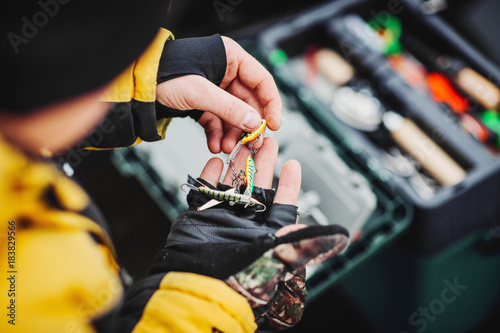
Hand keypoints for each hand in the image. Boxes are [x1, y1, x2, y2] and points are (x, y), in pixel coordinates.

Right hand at [150, 138, 348, 328]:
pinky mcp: (199, 217)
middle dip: (262, 163)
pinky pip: (205, 192)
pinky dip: (209, 176)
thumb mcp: (283, 252)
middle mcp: (246, 225)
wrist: (202, 284)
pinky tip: (216, 160)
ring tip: (243, 144)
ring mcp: (222, 219)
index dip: (289, 184)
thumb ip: (310, 240)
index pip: (282, 204)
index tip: (293, 163)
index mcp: (267, 232)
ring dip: (238, 164)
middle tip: (266, 141)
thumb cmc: (243, 273)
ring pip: (232, 185)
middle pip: (256, 187)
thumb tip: (343, 236)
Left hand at [156, 37, 281, 153]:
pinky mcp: (203, 103)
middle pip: (248, 102)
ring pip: (233, 115)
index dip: (271, 104)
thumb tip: (255, 123)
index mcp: (231, 58)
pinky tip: (215, 145)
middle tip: (251, 144)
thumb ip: (229, 108)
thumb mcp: (199, 92)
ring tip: (228, 148)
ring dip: (232, 134)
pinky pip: (217, 120)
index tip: (273, 125)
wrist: (136, 87)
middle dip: (247, 125)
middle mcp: (226, 72)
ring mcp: (215, 89)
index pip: (261, 81)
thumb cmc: (164, 75)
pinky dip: (217, 134)